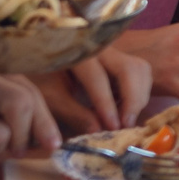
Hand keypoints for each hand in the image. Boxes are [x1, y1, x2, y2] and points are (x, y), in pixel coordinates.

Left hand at [34, 48, 154, 135]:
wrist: (38, 58)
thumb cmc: (41, 79)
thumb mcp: (51, 98)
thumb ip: (75, 114)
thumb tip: (99, 131)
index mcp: (79, 54)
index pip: (99, 78)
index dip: (107, 104)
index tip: (114, 127)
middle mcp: (101, 48)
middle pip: (131, 68)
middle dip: (133, 98)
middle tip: (127, 124)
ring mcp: (113, 52)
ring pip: (141, 69)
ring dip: (140, 96)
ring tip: (127, 119)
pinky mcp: (120, 60)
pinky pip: (140, 74)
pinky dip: (139, 93)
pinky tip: (126, 110)